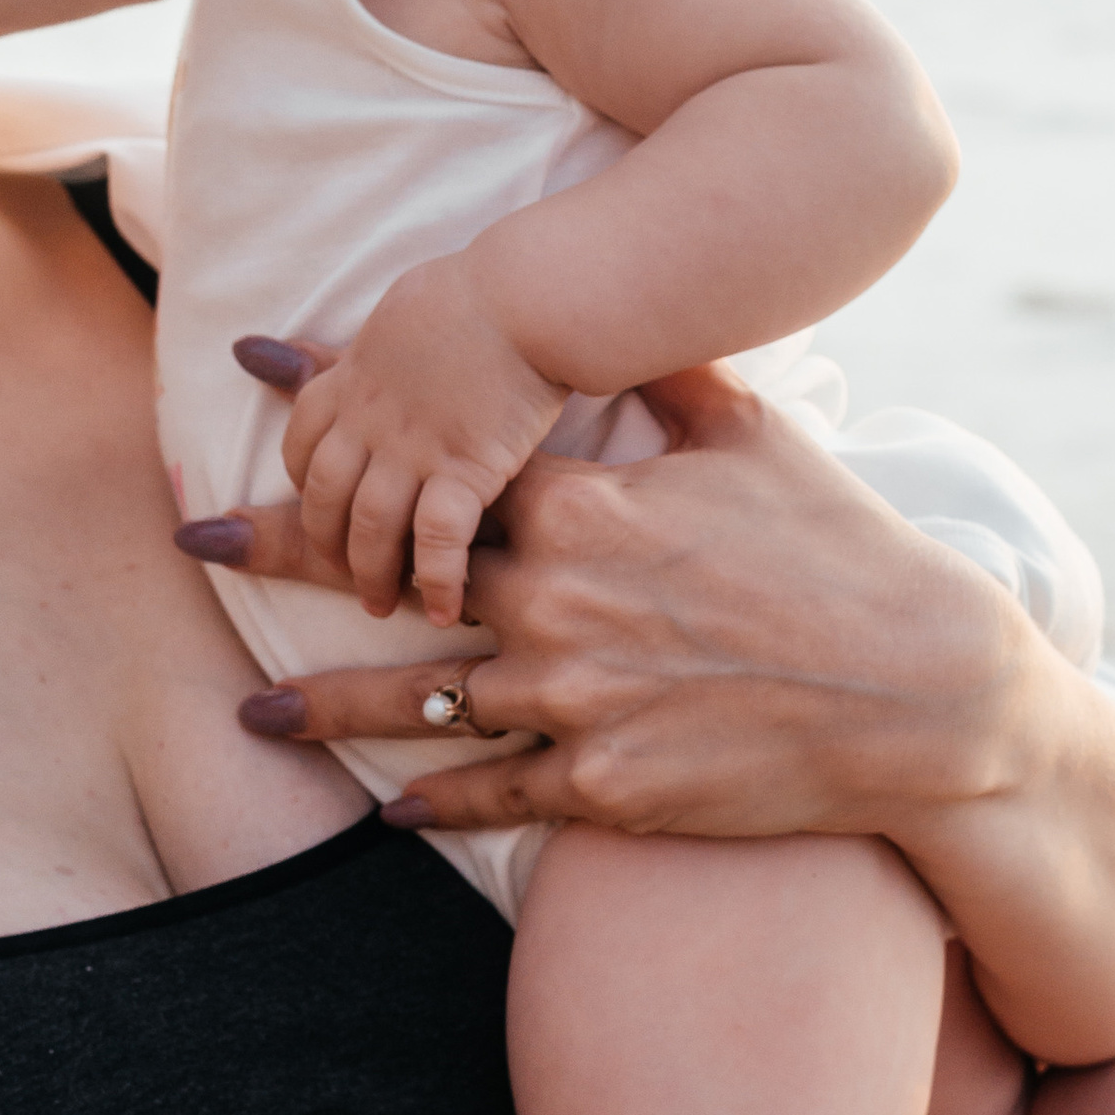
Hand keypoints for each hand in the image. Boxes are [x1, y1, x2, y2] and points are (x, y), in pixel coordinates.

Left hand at [191, 363, 1029, 843]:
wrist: (920, 698)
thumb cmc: (846, 554)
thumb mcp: (759, 440)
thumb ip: (672, 377)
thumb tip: (632, 309)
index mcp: (582, 503)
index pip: (431, 448)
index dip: (338, 406)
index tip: (256, 368)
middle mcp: (556, 599)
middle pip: (389, 571)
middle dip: (281, 549)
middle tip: (193, 537)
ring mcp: (570, 700)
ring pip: (414, 700)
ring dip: (322, 708)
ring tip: (250, 714)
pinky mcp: (597, 786)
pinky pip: (485, 792)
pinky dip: (429, 797)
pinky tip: (380, 805)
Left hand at [242, 255, 565, 625]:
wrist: (527, 294)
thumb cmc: (481, 290)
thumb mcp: (407, 304)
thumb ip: (387, 338)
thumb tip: (385, 337)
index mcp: (354, 377)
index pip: (302, 440)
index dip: (302, 480)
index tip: (319, 506)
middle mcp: (370, 418)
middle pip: (323, 495)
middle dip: (325, 543)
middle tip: (342, 572)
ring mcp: (413, 447)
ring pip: (370, 527)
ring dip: (370, 575)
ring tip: (380, 606)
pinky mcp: (464, 469)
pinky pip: (436, 540)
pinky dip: (436, 579)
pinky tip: (445, 608)